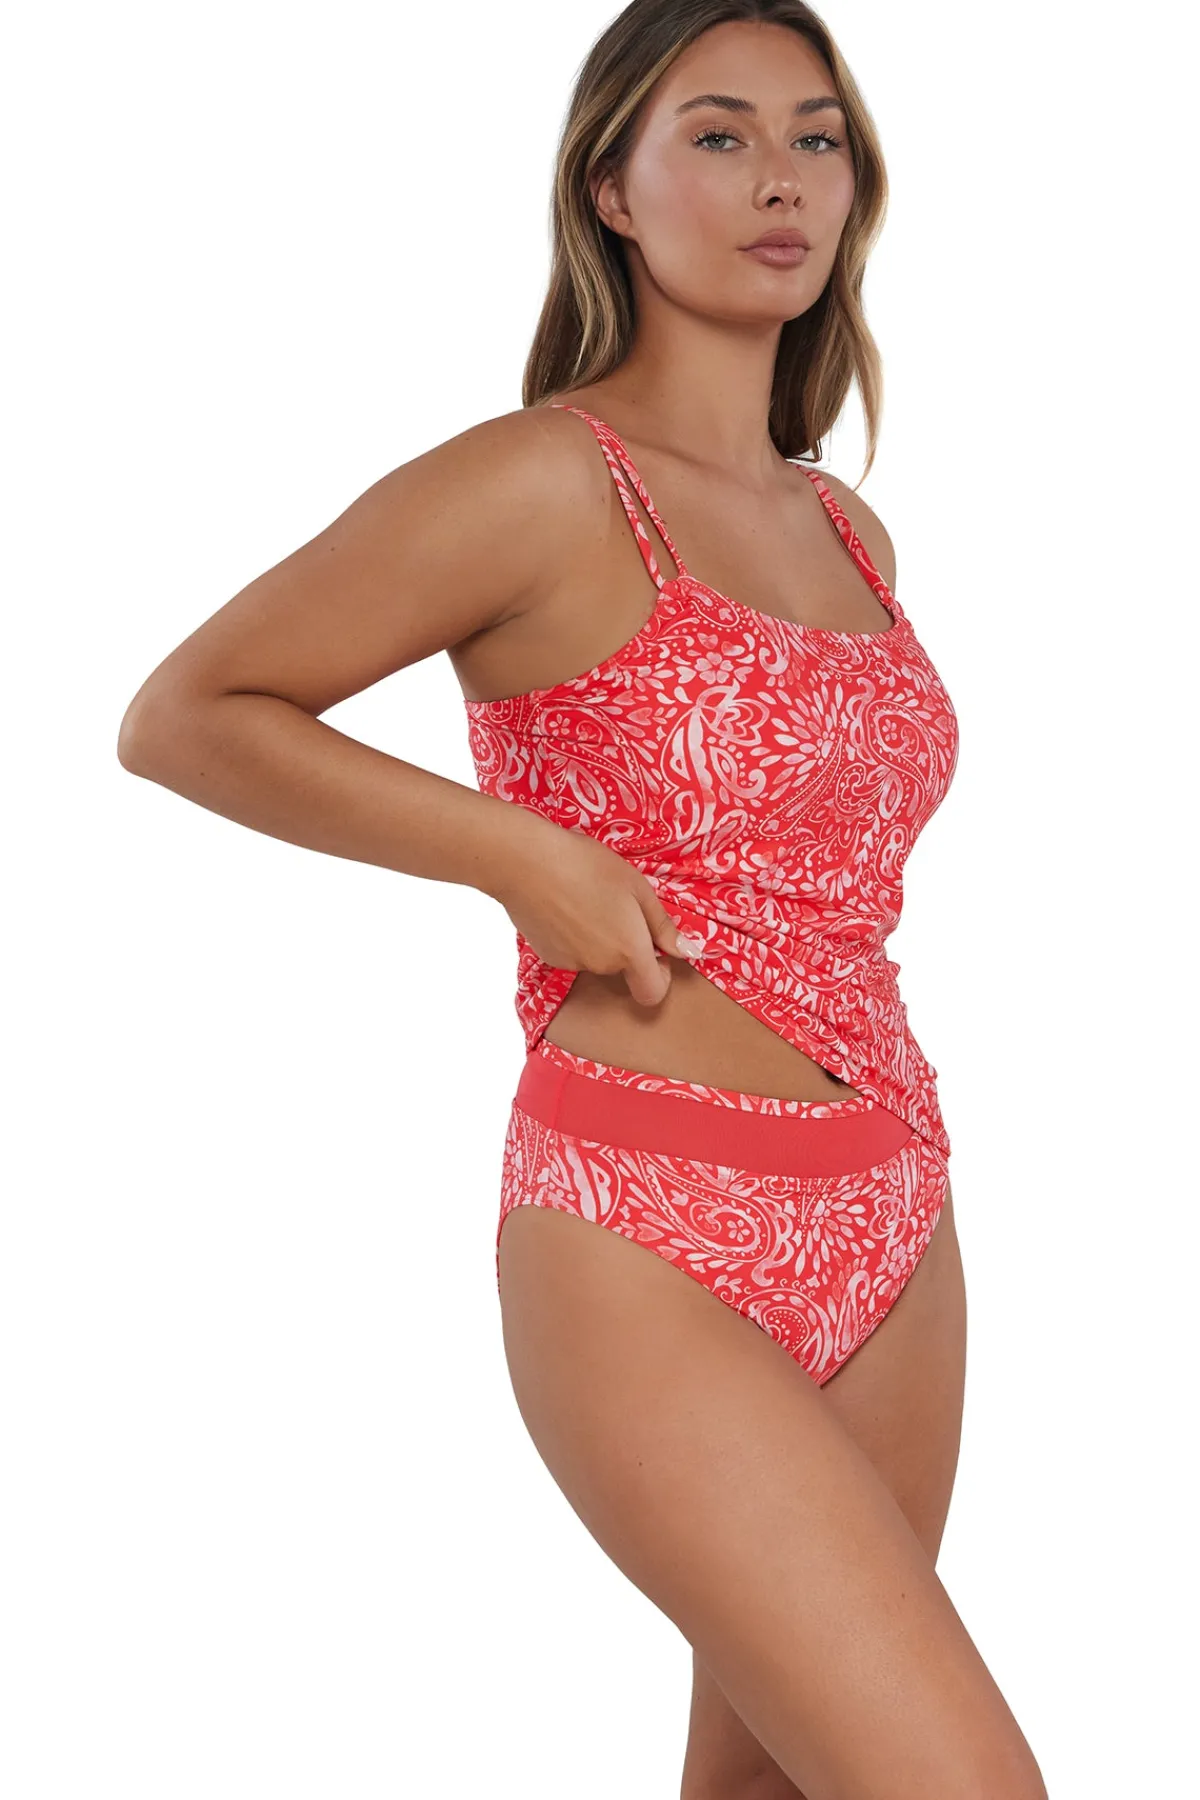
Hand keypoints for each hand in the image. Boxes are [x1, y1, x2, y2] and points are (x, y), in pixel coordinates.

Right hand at [490, 820, 703, 1007]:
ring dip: (598, 938)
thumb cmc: (587, 865)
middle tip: (614, 905)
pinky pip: (572, 953)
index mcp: (629, 950)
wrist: (525, 862)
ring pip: (596, 959)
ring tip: (584, 899)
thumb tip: (688, 952)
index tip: (654, 948)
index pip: (653, 993)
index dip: (660, 976)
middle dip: (625, 945)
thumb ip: (663, 926)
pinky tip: (563, 907)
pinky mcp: (547, 956)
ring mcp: (571, 963)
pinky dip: (573, 937)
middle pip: (623, 969)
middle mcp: (601, 965)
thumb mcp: (636, 886)